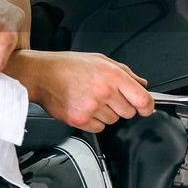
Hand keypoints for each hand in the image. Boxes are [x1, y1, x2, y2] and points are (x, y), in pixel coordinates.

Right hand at [22, 50, 153, 132]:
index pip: (143, 99)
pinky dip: (93, 121)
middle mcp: (104, 91)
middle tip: (106, 97)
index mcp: (112, 75)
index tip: (145, 108)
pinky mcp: (79, 119)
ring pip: (113, 121)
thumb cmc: (67, 66)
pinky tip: (83, 107)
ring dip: (105, 113)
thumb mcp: (99, 60)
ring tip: (90, 99)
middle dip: (121, 106)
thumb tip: (141, 84)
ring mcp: (92, 107)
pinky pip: (98, 128)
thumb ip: (124, 72)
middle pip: (129, 113)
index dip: (147, 106)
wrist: (40, 74)